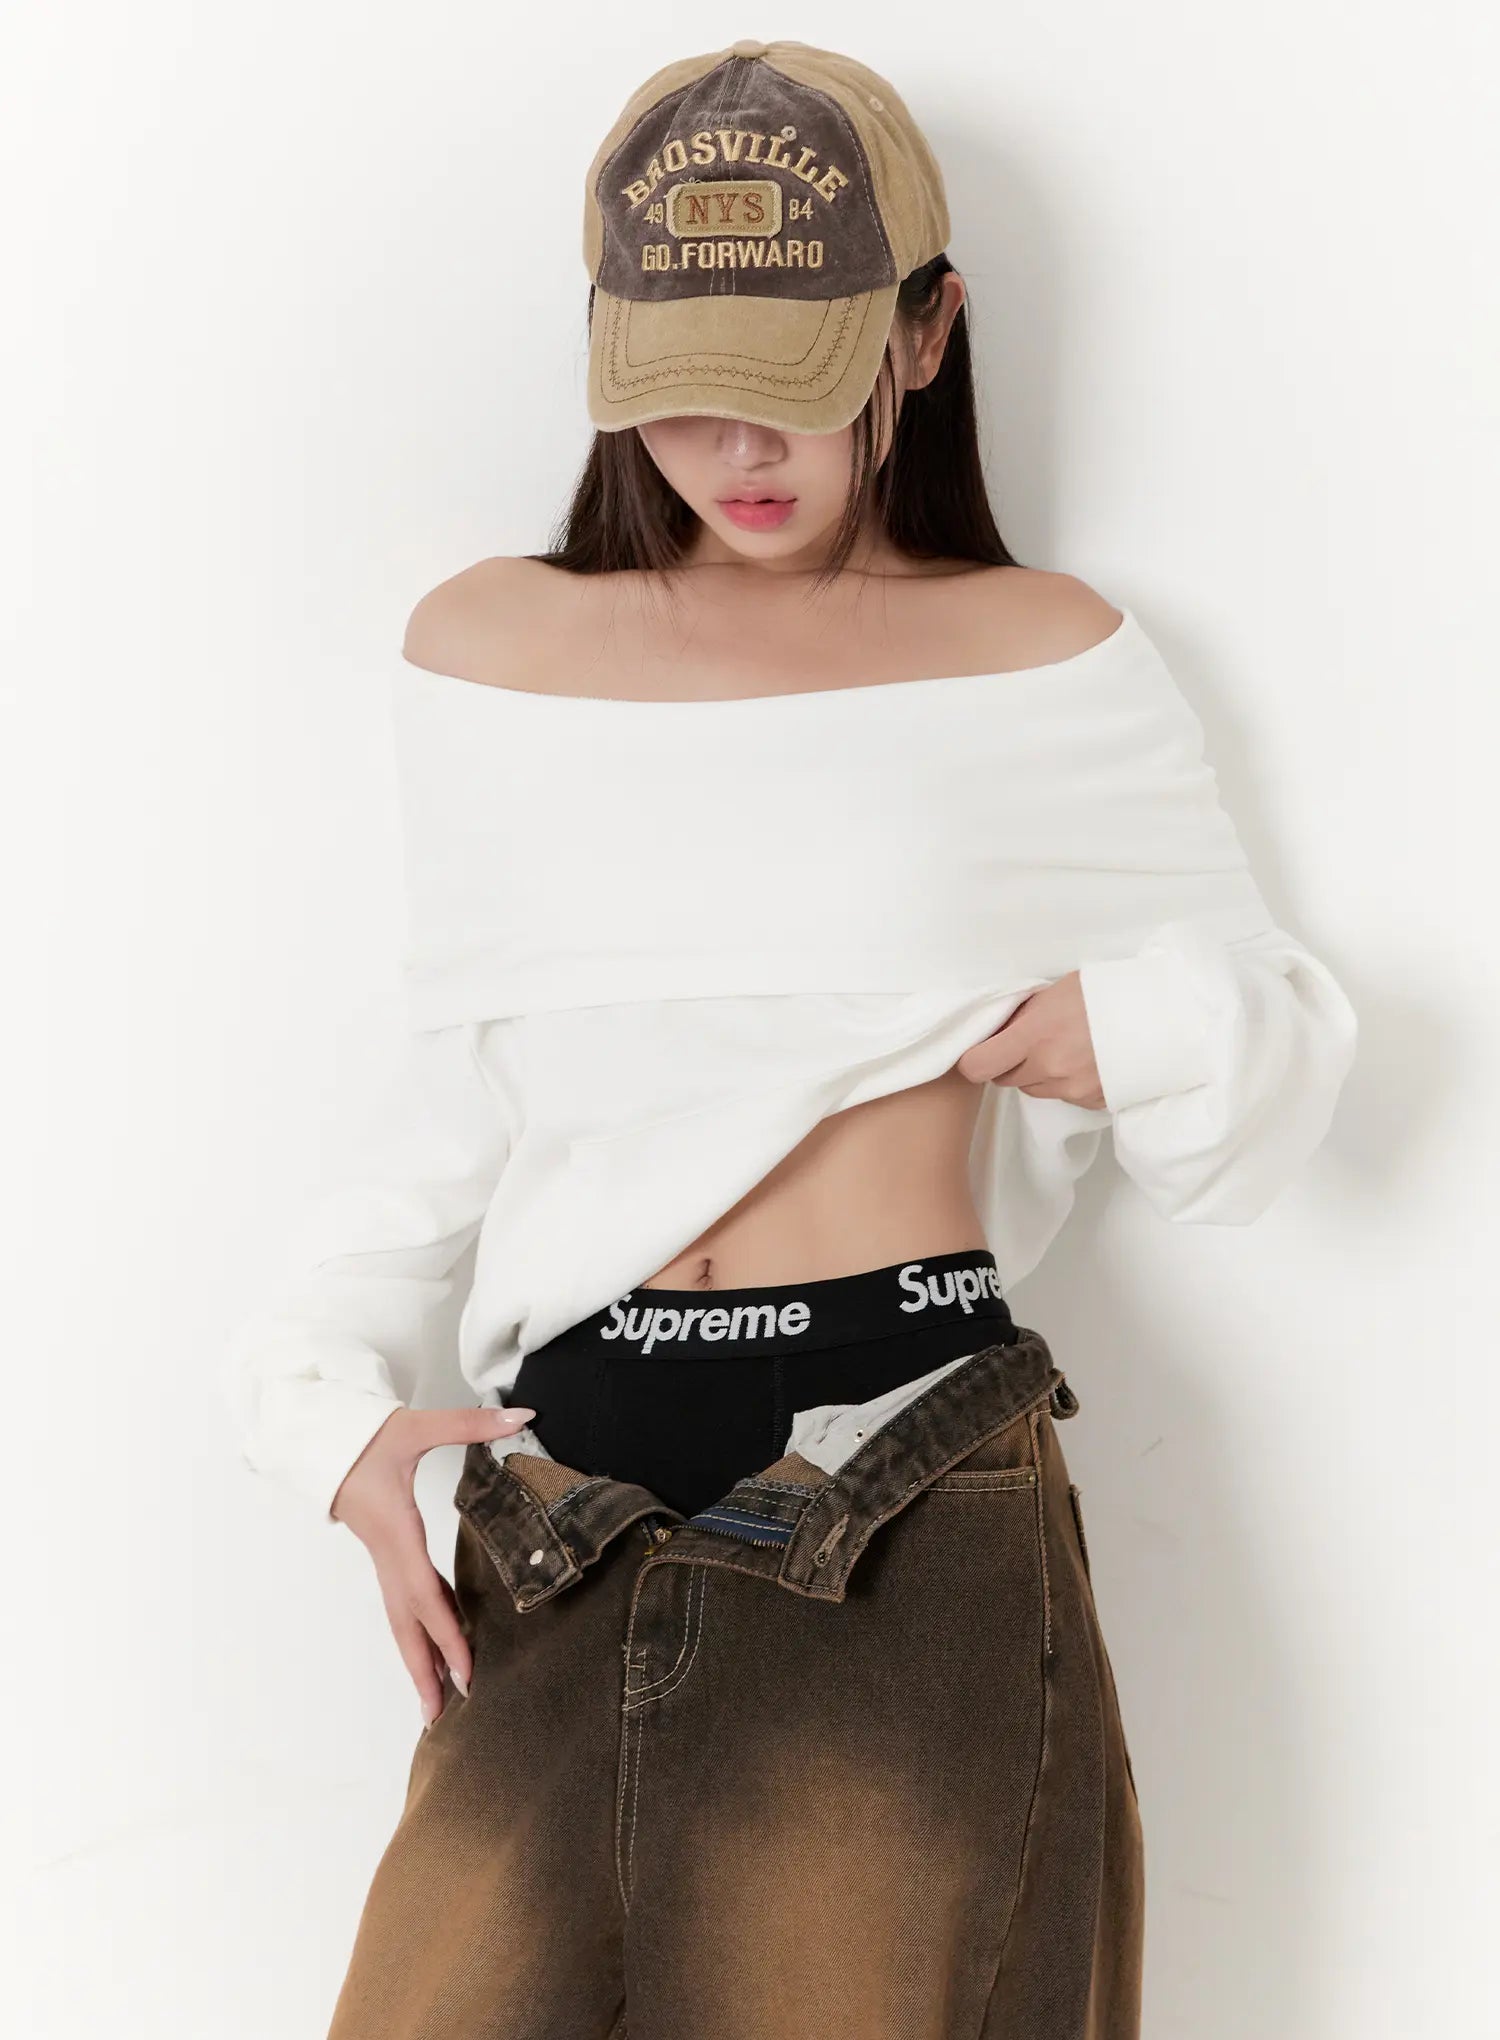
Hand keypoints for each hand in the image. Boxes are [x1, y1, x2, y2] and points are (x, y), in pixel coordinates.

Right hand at [331, 1403, 535, 1727]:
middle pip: (406, 1625)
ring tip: (438, 1702)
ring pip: (401, 1620)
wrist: (319, 1438)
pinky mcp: (386, 1554)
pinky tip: (440, 1646)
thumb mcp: (416, 1425)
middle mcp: (388, 1556)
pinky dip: (421, 1630)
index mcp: (396, 1533)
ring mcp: (383, 1559)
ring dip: (420, 1660)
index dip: (446, 1636)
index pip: (425, 1595)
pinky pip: (403, 1602)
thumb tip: (522, 1415)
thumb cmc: (365, 1435)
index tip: (465, 1673)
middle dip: (425, 1671)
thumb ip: (469, 1422)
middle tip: (441, 1717)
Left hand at [955, 972, 1106, 1110]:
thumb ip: (1025, 1013)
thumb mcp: (1058, 990)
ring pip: (1034, 1089)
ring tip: (1063, 1047)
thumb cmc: (1111, 992)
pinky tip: (1084, 1059)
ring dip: (1038, 1073)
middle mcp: (1050, 1068)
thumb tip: (1001, 1027)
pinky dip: (1065, 1082)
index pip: (977, 1066)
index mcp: (1035, 1034)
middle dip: (1009, 1061)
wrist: (1165, 1015)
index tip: (980, 1049)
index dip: (973, 1059)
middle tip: (1028, 1040)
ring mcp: (1072, 1089)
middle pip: (1004, 1079)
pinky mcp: (1092, 1102)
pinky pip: (1063, 1096)